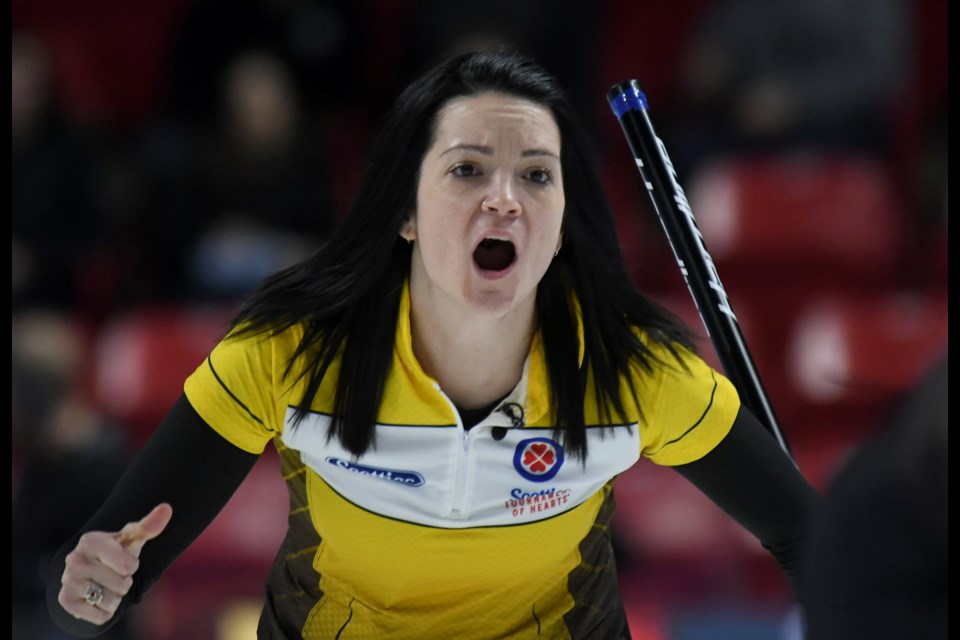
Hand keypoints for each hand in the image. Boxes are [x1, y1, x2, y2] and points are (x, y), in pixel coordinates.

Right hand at [57, 503, 172, 624]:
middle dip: (124, 583)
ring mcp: (68, 580)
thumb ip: (149, 526)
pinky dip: (104, 611)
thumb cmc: (115, 552)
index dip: (132, 566)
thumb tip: (166, 508)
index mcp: (90, 540)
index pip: (128, 565)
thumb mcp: (131, 539)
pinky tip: (96, 598)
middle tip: (113, 575)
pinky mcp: (66, 601)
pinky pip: (101, 616)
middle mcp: (74, 559)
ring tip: (105, 586)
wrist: (89, 573)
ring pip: (112, 602)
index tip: (123, 560)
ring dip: (115, 598)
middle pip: (122, 585)